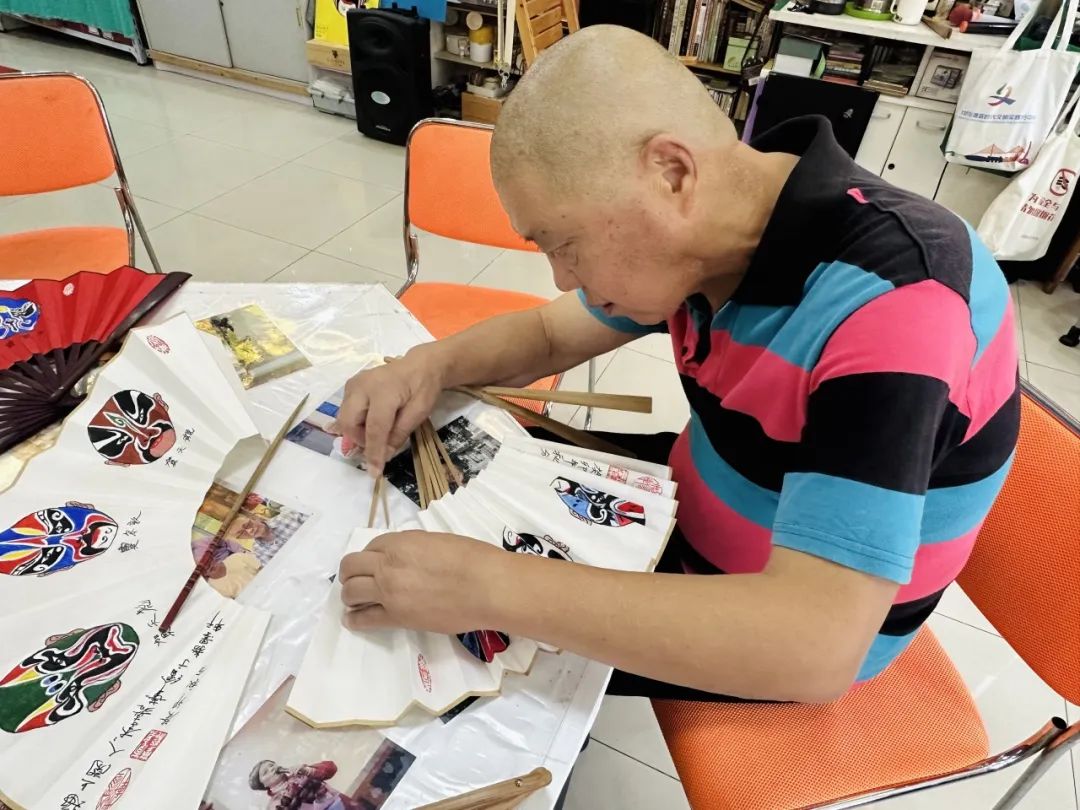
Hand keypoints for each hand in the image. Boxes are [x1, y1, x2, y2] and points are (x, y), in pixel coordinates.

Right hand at [334, 351, 444, 476]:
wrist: (419, 365)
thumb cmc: (422, 387)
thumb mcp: (419, 412)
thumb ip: (399, 433)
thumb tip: (384, 455)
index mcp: (383, 392)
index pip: (374, 428)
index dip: (373, 452)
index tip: (374, 472)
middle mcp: (362, 386)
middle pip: (349, 422)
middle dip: (360, 440)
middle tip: (378, 445)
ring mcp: (353, 384)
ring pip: (345, 418)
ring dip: (358, 432)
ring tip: (378, 431)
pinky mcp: (350, 386)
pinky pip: (346, 411)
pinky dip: (356, 422)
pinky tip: (370, 422)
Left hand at [339, 531, 507, 632]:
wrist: (486, 586)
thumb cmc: (472, 558)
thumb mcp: (439, 540)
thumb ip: (416, 547)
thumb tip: (409, 557)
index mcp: (400, 542)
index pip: (370, 547)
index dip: (369, 556)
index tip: (373, 564)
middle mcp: (387, 564)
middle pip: (351, 567)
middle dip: (350, 573)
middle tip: (356, 580)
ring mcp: (388, 592)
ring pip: (350, 592)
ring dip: (350, 595)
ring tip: (355, 601)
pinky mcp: (396, 617)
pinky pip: (364, 619)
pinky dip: (354, 620)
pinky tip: (352, 620)